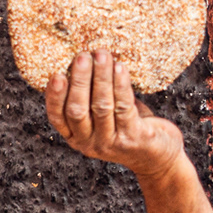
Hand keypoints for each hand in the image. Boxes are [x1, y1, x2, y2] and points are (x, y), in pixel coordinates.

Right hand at [46, 51, 185, 181]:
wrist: (158, 157)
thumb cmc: (128, 128)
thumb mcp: (103, 116)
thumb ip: (91, 95)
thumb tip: (85, 57)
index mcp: (76, 136)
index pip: (57, 117)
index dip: (54, 96)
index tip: (56, 74)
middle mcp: (89, 143)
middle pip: (77, 110)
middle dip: (79, 80)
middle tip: (82, 56)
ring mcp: (111, 143)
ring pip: (101, 106)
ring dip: (101, 78)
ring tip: (102, 55)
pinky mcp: (133, 138)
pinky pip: (124, 107)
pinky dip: (120, 85)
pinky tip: (120, 68)